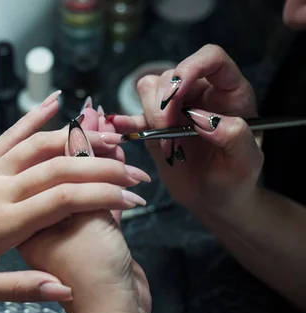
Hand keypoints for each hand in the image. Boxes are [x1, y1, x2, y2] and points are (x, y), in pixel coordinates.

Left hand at [19, 104, 151, 312]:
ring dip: (79, 139)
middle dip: (104, 168)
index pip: (63, 199)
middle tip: (137, 174)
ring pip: (40, 145)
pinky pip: (10, 133)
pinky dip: (34, 116)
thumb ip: (20, 288)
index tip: (134, 201)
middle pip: (60, 167)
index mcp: (2, 223)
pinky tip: (56, 101)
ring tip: (112, 139)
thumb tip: (65, 290)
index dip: (103, 196)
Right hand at [112, 45, 263, 219]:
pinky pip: (134, 113)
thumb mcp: (246, 161)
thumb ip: (234, 135)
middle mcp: (200, 93)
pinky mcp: (155, 127)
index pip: (210, 58)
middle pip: (172, 75)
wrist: (215, 199)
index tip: (177, 94)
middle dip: (164, 104)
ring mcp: (175, 108)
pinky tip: (123, 129)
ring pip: (150, 88)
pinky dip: (126, 121)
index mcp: (229, 92)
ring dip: (151, 115)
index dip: (191, 67)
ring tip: (166, 146)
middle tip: (169, 134)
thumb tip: (205, 120)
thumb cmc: (236, 179)